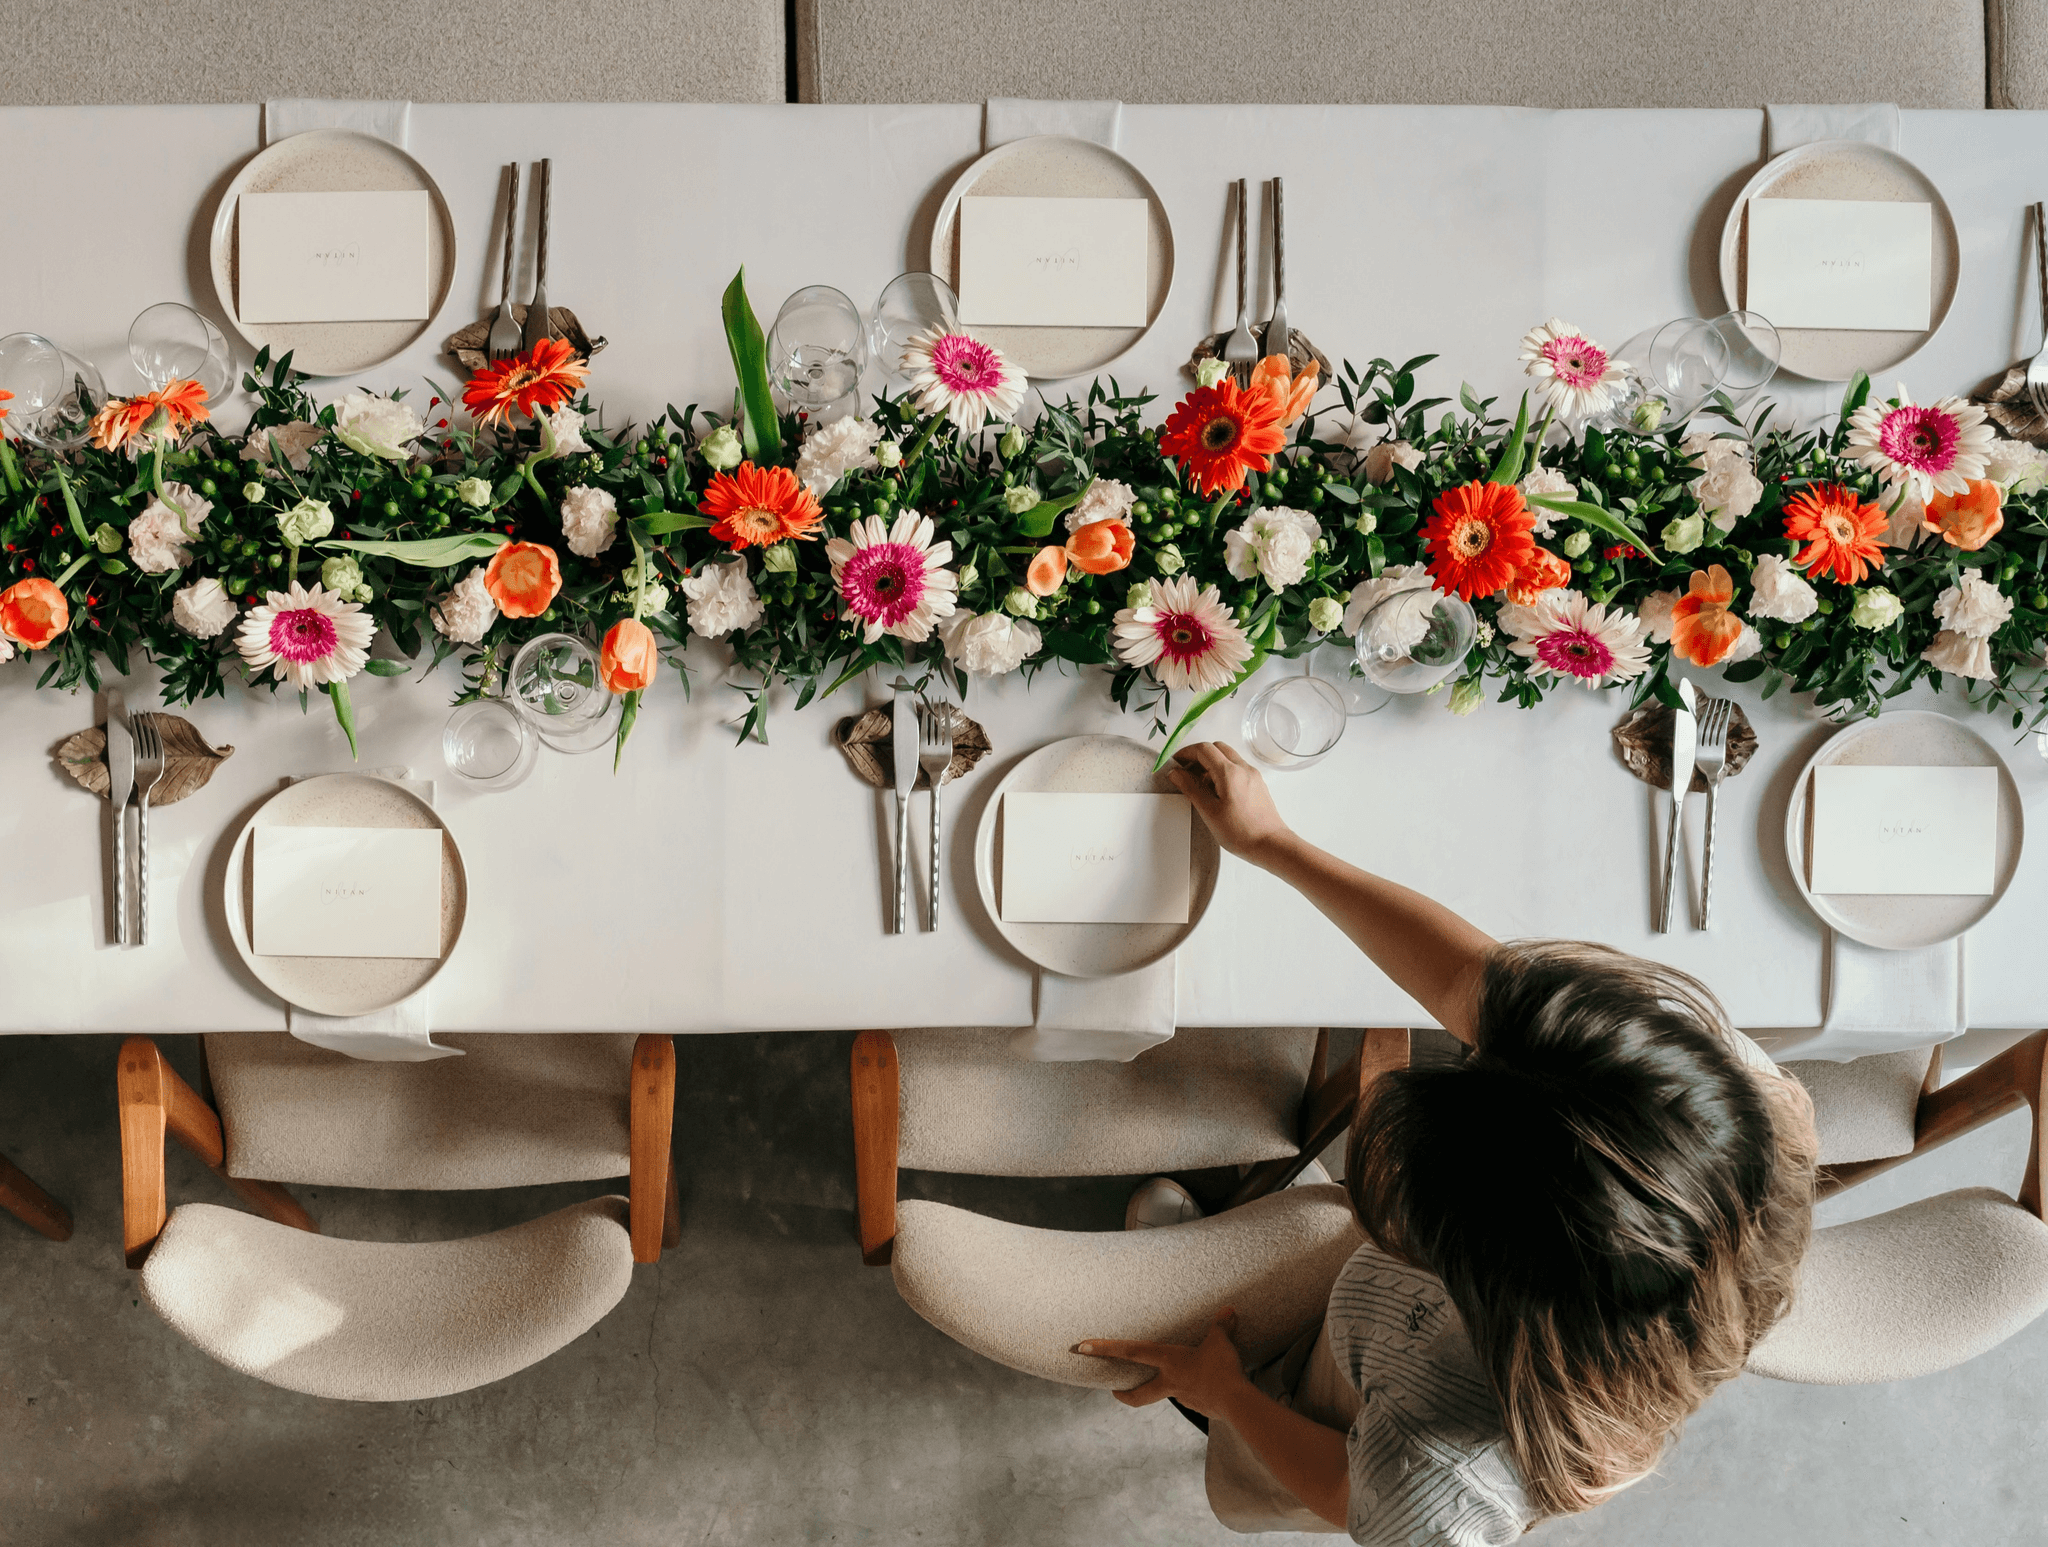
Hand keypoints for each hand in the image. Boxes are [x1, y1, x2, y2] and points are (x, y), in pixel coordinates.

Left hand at [1075, 1307, 1251, 1416]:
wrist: (1237, 1403)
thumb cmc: (1222, 1369)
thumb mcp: (1221, 1341)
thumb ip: (1221, 1325)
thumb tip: (1229, 1309)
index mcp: (1169, 1361)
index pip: (1130, 1351)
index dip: (1106, 1348)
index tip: (1083, 1348)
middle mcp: (1170, 1381)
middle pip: (1139, 1394)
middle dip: (1125, 1394)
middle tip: (1115, 1392)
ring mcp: (1183, 1397)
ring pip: (1168, 1392)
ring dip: (1169, 1386)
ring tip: (1190, 1375)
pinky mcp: (1200, 1407)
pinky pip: (1193, 1396)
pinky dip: (1197, 1390)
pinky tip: (1211, 1385)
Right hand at [1165, 743, 1290, 864]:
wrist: (1271, 844)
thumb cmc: (1241, 832)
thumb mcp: (1209, 811)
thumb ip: (1191, 788)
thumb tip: (1176, 773)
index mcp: (1229, 772)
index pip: (1204, 749)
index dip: (1186, 753)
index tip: (1175, 763)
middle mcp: (1244, 768)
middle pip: (1217, 748)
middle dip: (1198, 756)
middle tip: (1186, 772)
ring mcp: (1253, 775)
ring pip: (1228, 757)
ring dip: (1211, 763)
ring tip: (1200, 785)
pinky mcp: (1257, 783)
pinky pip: (1237, 768)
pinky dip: (1223, 771)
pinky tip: (1217, 791)